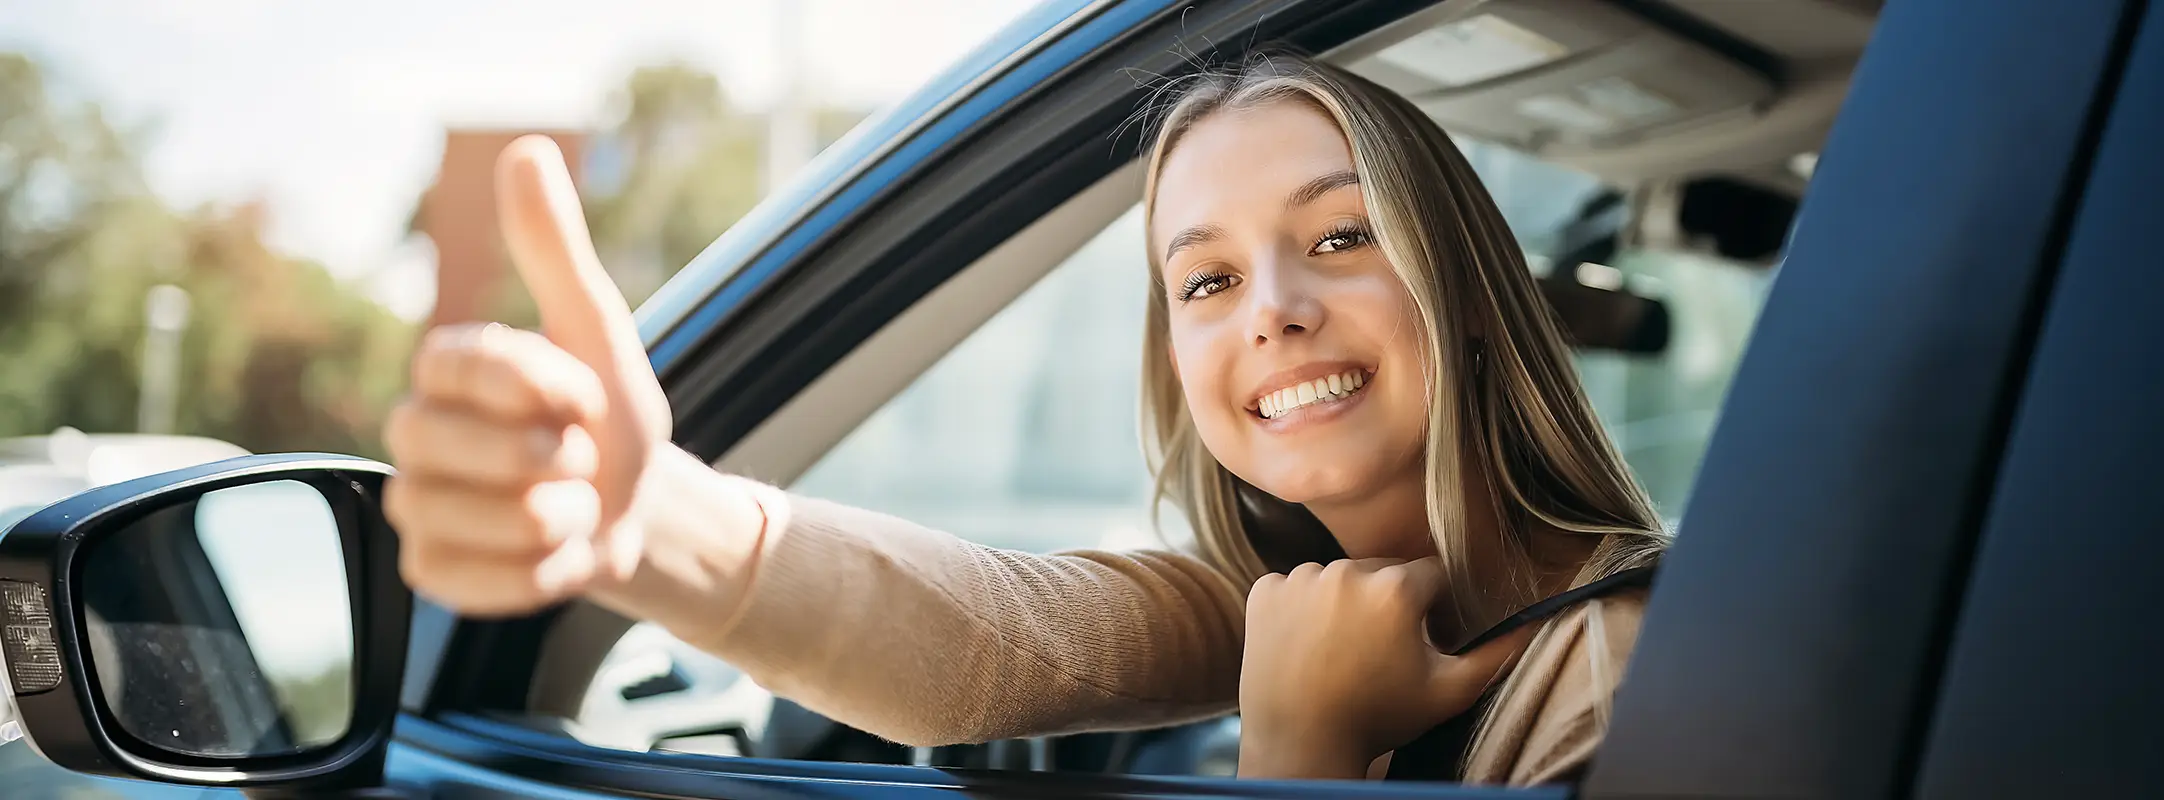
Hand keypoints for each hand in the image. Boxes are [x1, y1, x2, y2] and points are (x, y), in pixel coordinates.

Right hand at [382, 135, 673, 616]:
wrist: (640, 511)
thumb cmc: (612, 417)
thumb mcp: (599, 330)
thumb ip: (554, 250)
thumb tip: (523, 149)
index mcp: (446, 367)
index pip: (462, 364)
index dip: (541, 386)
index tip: (585, 397)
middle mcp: (413, 431)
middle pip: (449, 447)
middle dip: (547, 459)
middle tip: (579, 459)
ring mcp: (414, 504)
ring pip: (468, 518)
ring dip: (553, 520)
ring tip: (571, 506)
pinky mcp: (428, 571)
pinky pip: (470, 580)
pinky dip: (535, 574)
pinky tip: (555, 553)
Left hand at [1236, 558, 1534, 778]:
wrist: (1300, 742)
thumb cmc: (1379, 718)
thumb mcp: (1449, 690)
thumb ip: (1497, 653)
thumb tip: (1539, 622)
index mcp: (1395, 587)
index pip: (1431, 576)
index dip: (1433, 607)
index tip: (1422, 639)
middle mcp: (1345, 570)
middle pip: (1383, 572)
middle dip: (1389, 602)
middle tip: (1380, 651)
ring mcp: (1299, 578)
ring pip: (1337, 577)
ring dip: (1345, 602)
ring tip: (1341, 650)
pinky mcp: (1264, 590)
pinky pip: (1295, 587)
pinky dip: (1303, 608)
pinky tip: (1308, 645)